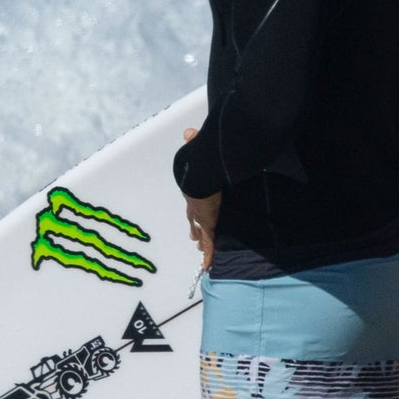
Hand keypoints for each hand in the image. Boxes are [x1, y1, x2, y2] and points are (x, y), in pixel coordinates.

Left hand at [181, 128, 220, 269]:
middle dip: (194, 227)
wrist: (201, 174)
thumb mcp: (197, 151)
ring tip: (201, 251)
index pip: (193, 201)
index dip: (194, 208)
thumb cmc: (200, 161)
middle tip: (193, 236)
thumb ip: (195, 142)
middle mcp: (194, 204)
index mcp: (193, 188)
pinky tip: (207, 267)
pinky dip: (208, 256)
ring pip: (201, 233)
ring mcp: (201, 217)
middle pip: (193, 219)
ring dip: (201, 242)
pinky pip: (209, 244)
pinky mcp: (208, 225)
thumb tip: (189, 132)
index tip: (194, 213)